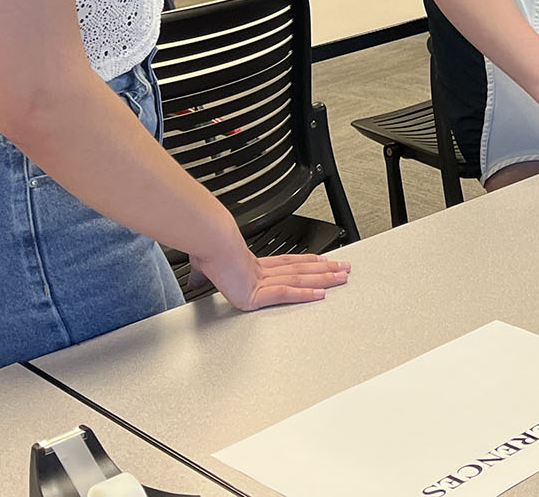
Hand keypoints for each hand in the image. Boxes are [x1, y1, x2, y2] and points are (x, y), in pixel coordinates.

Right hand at [190, 234, 350, 310]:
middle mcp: (261, 272)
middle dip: (324, 270)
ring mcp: (261, 281)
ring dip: (323, 279)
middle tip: (344, 268)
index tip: (322, 261)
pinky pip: (285, 294)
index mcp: (252, 266)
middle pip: (300, 270)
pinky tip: (320, 294)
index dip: (307, 262)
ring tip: (341, 277)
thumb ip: (203, 274)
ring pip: (300, 279)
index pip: (286, 264)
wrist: (207, 244)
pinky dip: (303, 294)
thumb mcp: (206, 265)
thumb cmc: (206, 251)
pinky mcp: (256, 294)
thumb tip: (194, 278)